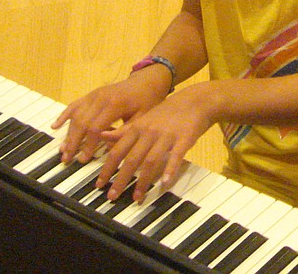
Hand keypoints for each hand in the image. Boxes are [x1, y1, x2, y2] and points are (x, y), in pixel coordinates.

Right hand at [54, 71, 169, 166]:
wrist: (147, 80)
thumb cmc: (147, 100)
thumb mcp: (142, 117)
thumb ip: (124, 132)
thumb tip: (105, 148)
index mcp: (114, 104)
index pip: (95, 128)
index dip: (88, 145)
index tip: (84, 160)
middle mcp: (100, 98)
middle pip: (81, 122)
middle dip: (73, 142)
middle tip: (67, 159)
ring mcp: (94, 95)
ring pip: (76, 115)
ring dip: (67, 133)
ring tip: (62, 150)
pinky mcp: (91, 94)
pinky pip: (74, 105)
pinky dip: (64, 115)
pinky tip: (55, 127)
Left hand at [94, 85, 215, 202]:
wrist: (196, 100)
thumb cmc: (168, 111)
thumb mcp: (143, 118)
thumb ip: (124, 130)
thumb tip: (102, 135)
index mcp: (138, 127)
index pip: (118, 150)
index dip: (107, 168)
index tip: (100, 184)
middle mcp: (150, 132)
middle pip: (132, 159)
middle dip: (120, 180)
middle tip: (112, 197)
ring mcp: (167, 135)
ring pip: (151, 161)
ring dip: (143, 181)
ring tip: (137, 197)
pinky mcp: (184, 138)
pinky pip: (176, 156)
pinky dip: (169, 170)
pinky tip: (164, 183)